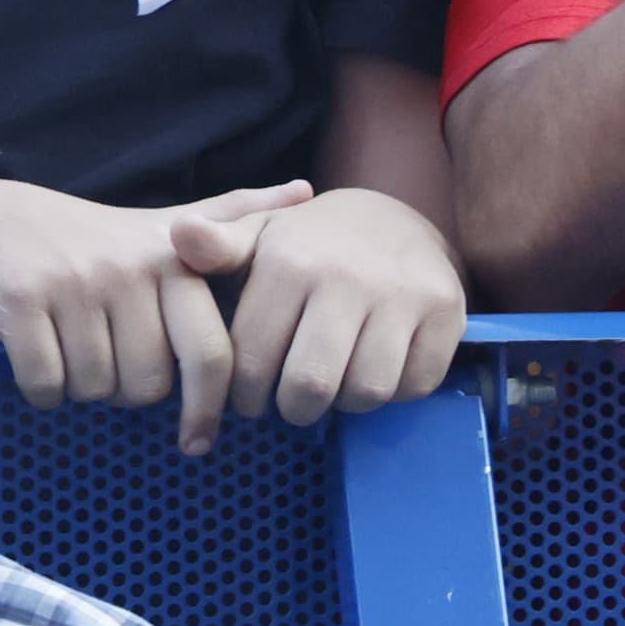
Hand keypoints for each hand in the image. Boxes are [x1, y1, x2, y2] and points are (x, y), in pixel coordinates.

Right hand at [0, 178, 312, 456]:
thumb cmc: (86, 235)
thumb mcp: (161, 223)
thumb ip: (232, 217)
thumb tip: (304, 190)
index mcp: (170, 257)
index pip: (210, 355)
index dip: (207, 407)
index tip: (198, 440)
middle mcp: (126, 269)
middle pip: (148, 387)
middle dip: (128, 388)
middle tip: (110, 358)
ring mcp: (72, 285)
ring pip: (98, 391)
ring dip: (84, 387)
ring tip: (73, 345)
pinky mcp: (21, 301)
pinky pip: (49, 388)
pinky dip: (43, 389)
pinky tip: (39, 353)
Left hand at [178, 185, 463, 430]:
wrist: (396, 216)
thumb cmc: (311, 243)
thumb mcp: (259, 237)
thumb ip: (215, 248)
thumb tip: (178, 234)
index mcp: (289, 261)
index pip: (251, 358)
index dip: (244, 393)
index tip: (248, 397)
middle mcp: (346, 277)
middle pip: (310, 385)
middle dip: (293, 409)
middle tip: (290, 403)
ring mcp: (401, 296)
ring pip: (365, 392)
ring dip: (345, 402)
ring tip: (333, 382)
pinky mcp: (446, 313)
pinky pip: (413, 386)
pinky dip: (394, 392)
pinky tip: (375, 368)